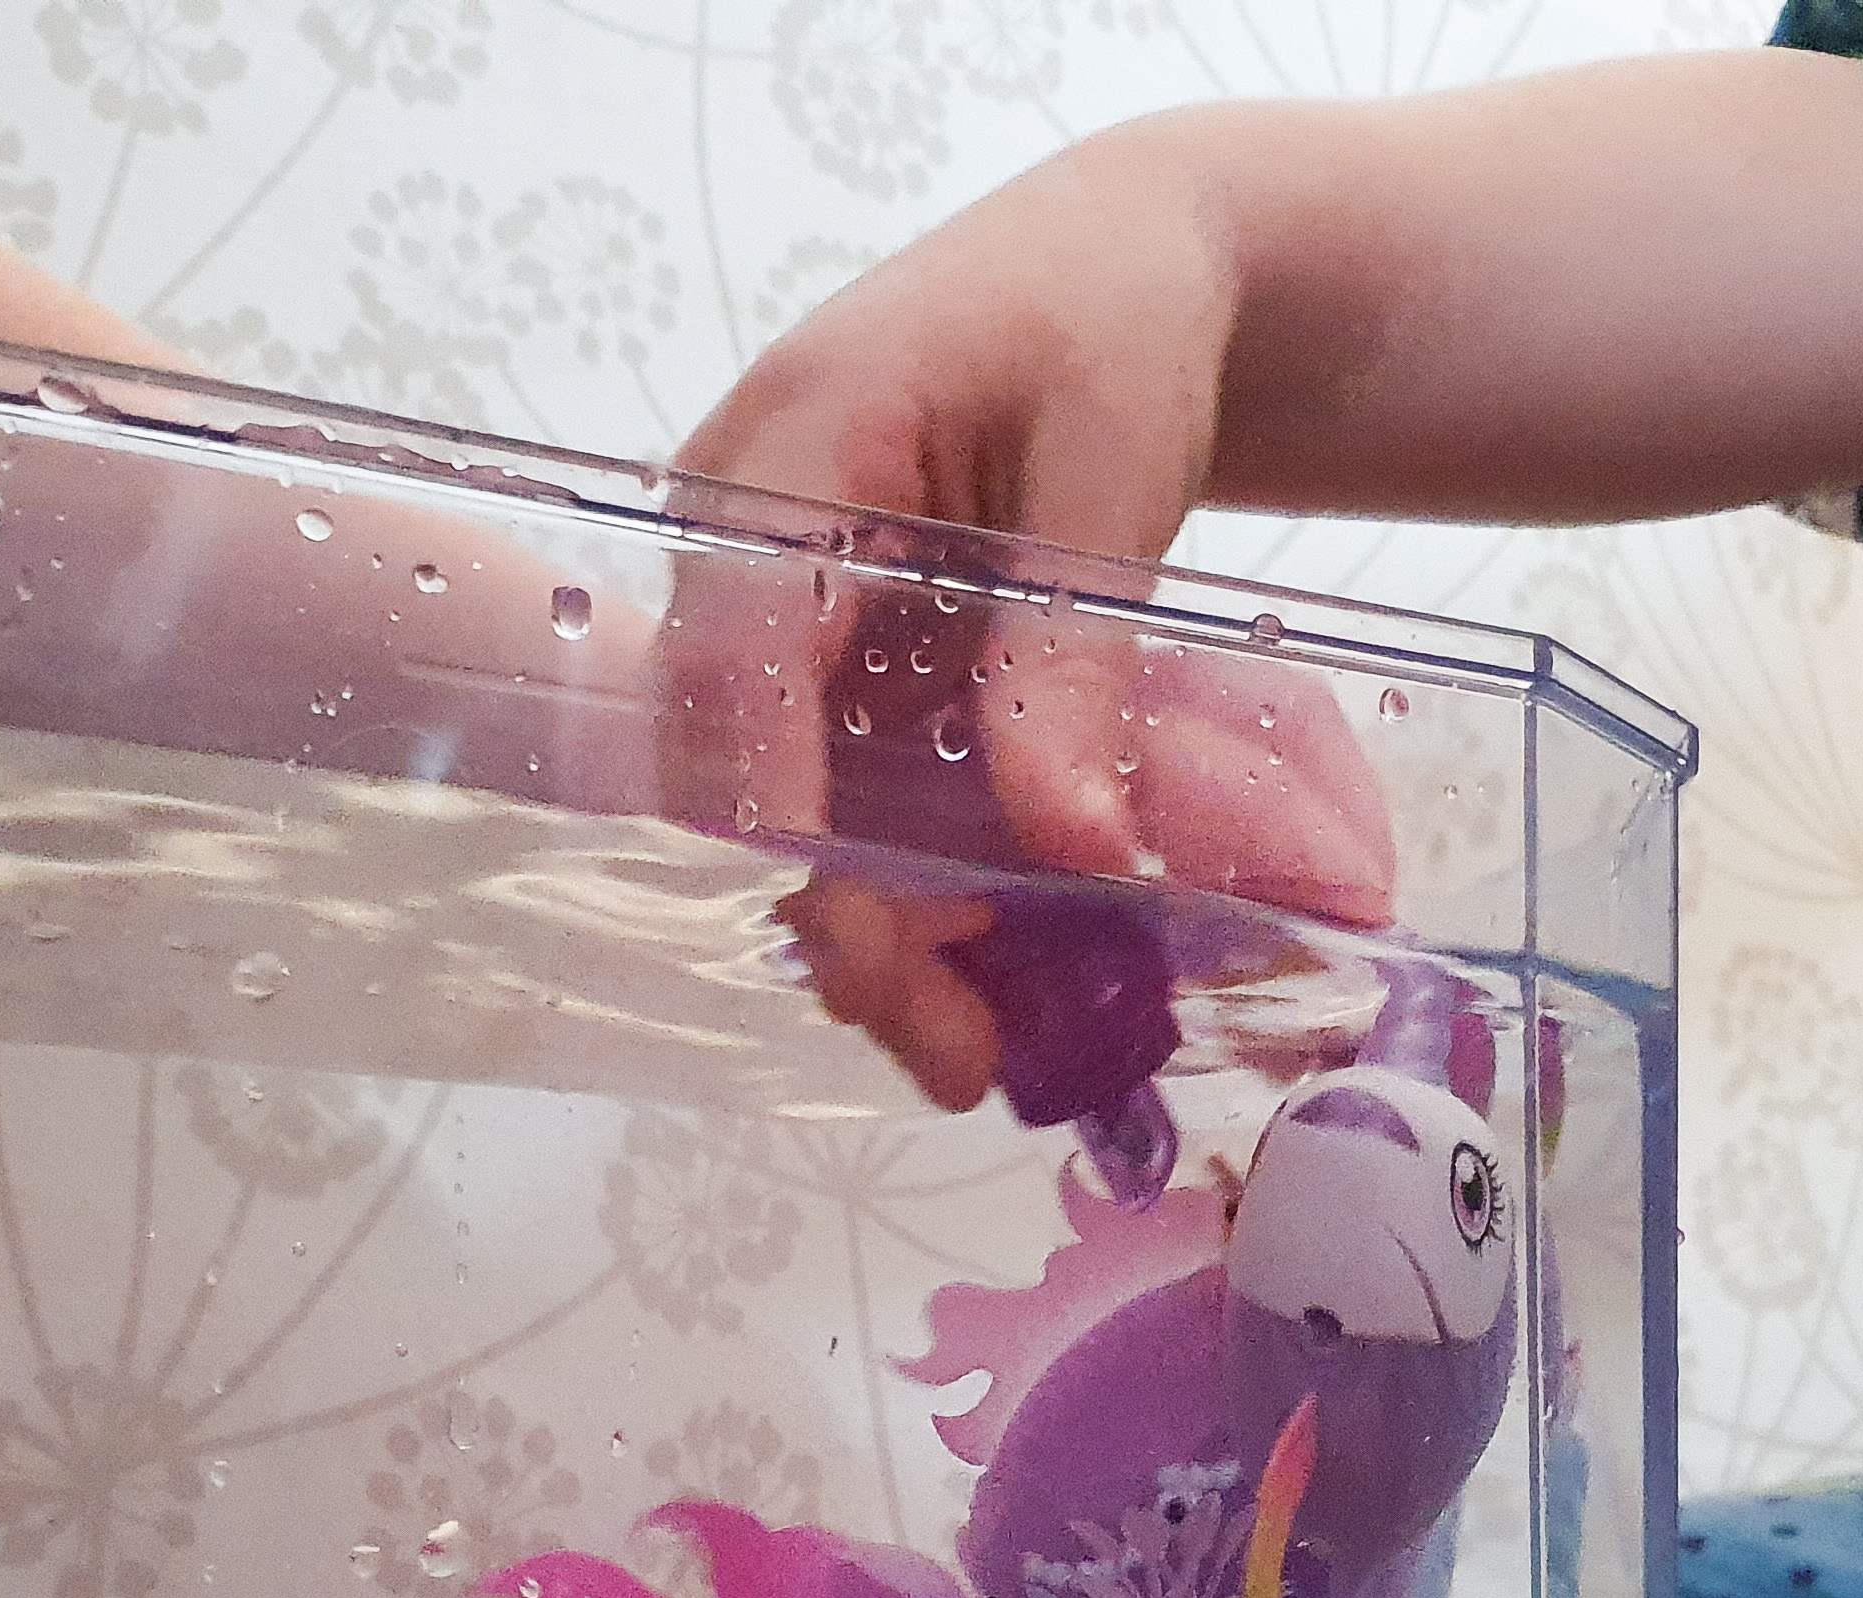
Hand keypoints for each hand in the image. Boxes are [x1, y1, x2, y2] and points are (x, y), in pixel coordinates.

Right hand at [658, 112, 1395, 1112]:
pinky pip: (849, 797)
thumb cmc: (1111, 322)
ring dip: (878, 936)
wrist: (1120, 272)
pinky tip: (987, 983)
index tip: (845, 925)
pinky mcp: (833, 671)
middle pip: (745, 763)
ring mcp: (780, 619)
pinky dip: (917, 888)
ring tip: (971, 1060)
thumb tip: (1078, 850)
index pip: (742, 643)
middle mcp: (742, 547)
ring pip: (790, 810)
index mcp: (785, 453)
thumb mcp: (1111, 469)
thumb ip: (1076, 653)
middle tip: (949, 1054)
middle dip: (839, 917)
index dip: (780, 794)